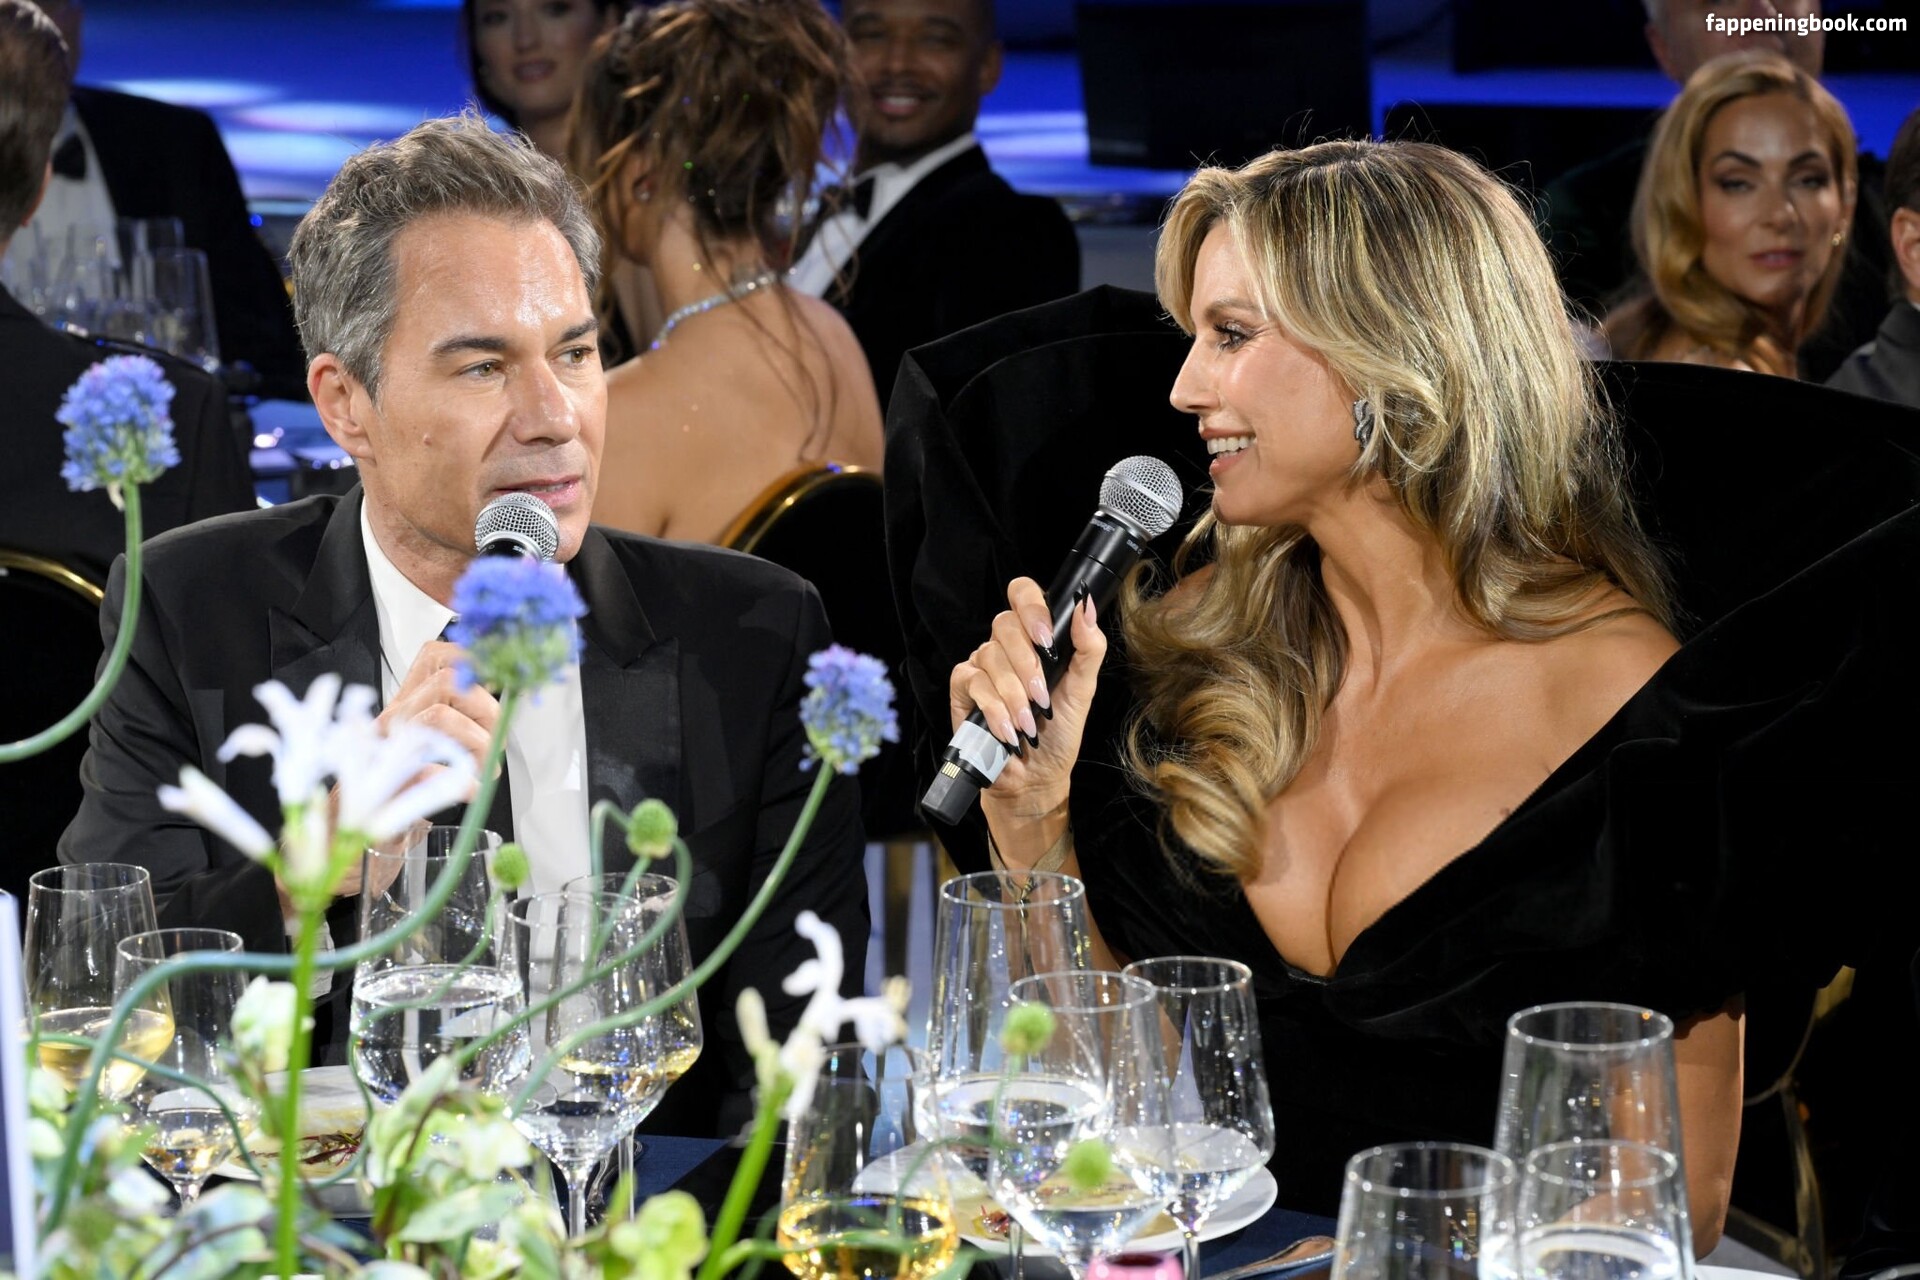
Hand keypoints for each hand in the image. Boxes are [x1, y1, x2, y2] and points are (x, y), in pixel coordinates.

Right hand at [278, 642, 499, 910]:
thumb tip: (500, 719)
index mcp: (406, 706)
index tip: (494, 685)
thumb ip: (457, 731)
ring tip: (484, 771)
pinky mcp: (382, 785)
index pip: (434, 656)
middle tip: (496, 741)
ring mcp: (384, 748)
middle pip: (447, 682)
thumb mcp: (425, 754)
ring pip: (438, 717)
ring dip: (477, 743)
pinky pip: (427, 769)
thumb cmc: (391, 796)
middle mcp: (393, 718)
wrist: (346, 842)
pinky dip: (460, 781)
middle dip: (486, 708)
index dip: (470, 660)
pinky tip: (469, 791)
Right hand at [947, 577, 1106, 825]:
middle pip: (1004, 624)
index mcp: (1034, 637)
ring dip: (1014, 694)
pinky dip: (994, 708)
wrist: (1036, 775)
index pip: (1023, 594)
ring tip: (1028, 723)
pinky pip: (973, 682)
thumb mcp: (1083, 690)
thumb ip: (1088, 648)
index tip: (1047, 639)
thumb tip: (1085, 608)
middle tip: (1042, 697)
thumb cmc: (1059, 731)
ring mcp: (981, 664)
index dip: (1032, 607)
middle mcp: (1005, 645)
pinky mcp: (962, 688)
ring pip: (990, 656)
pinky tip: (1007, 730)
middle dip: (1027, 664)